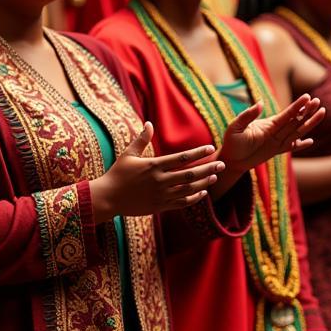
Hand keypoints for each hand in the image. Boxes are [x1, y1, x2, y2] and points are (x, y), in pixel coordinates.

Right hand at [90, 123, 223, 219]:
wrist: (108, 198)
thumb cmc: (118, 174)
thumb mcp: (128, 154)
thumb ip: (141, 139)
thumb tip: (149, 123)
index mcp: (153, 166)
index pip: (181, 158)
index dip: (197, 153)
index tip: (210, 148)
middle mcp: (160, 181)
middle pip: (190, 174)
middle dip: (208, 168)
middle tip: (222, 164)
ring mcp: (161, 195)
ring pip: (189, 189)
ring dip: (204, 183)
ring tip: (214, 176)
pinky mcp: (160, 206)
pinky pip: (182, 203)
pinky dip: (195, 198)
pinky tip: (203, 193)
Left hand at [217, 95, 324, 176]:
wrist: (230, 159)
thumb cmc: (231, 142)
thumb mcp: (235, 127)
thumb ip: (247, 115)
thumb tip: (261, 103)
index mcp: (267, 124)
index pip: (286, 114)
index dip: (297, 106)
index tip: (307, 97)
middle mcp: (275, 131)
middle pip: (295, 120)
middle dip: (307, 111)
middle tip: (318, 102)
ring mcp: (277, 141)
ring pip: (297, 131)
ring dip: (309, 123)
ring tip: (321, 113)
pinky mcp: (276, 152)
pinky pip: (291, 148)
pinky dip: (301, 145)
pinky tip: (311, 141)